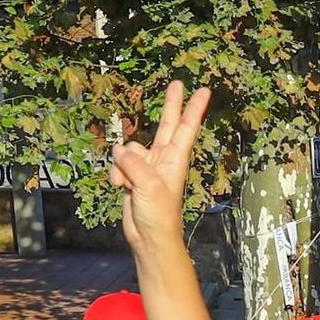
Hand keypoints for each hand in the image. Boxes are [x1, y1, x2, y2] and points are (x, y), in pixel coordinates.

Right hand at [111, 81, 208, 255]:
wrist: (148, 236)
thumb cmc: (158, 214)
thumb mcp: (149, 187)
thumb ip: (134, 163)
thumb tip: (120, 150)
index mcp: (175, 160)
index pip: (186, 128)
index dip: (193, 109)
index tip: (204, 91)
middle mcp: (163, 159)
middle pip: (166, 125)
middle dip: (170, 105)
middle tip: (177, 82)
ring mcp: (147, 166)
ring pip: (128, 149)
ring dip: (123, 165)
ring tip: (129, 185)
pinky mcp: (132, 175)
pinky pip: (118, 164)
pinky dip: (116, 175)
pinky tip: (121, 188)